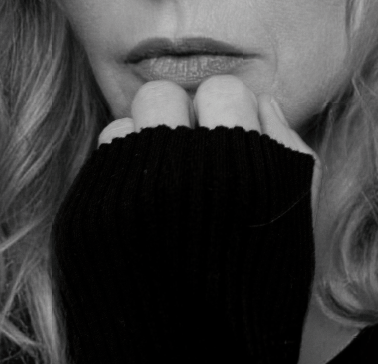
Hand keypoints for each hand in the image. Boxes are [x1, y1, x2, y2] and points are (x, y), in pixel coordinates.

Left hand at [56, 75, 318, 362]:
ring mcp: (123, 194)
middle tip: (188, 156)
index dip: (227, 112)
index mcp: (237, 165)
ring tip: (161, 187)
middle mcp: (176, 171)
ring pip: (126, 122)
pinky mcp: (83, 218)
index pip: (224, 87)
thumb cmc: (254, 290)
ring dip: (143, 145)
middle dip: (178, 117)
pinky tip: (139, 217)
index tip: (227, 137)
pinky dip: (119, 181)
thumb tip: (263, 100)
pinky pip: (99, 166)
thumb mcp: (294, 216)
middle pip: (164, 93)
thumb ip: (287, 147)